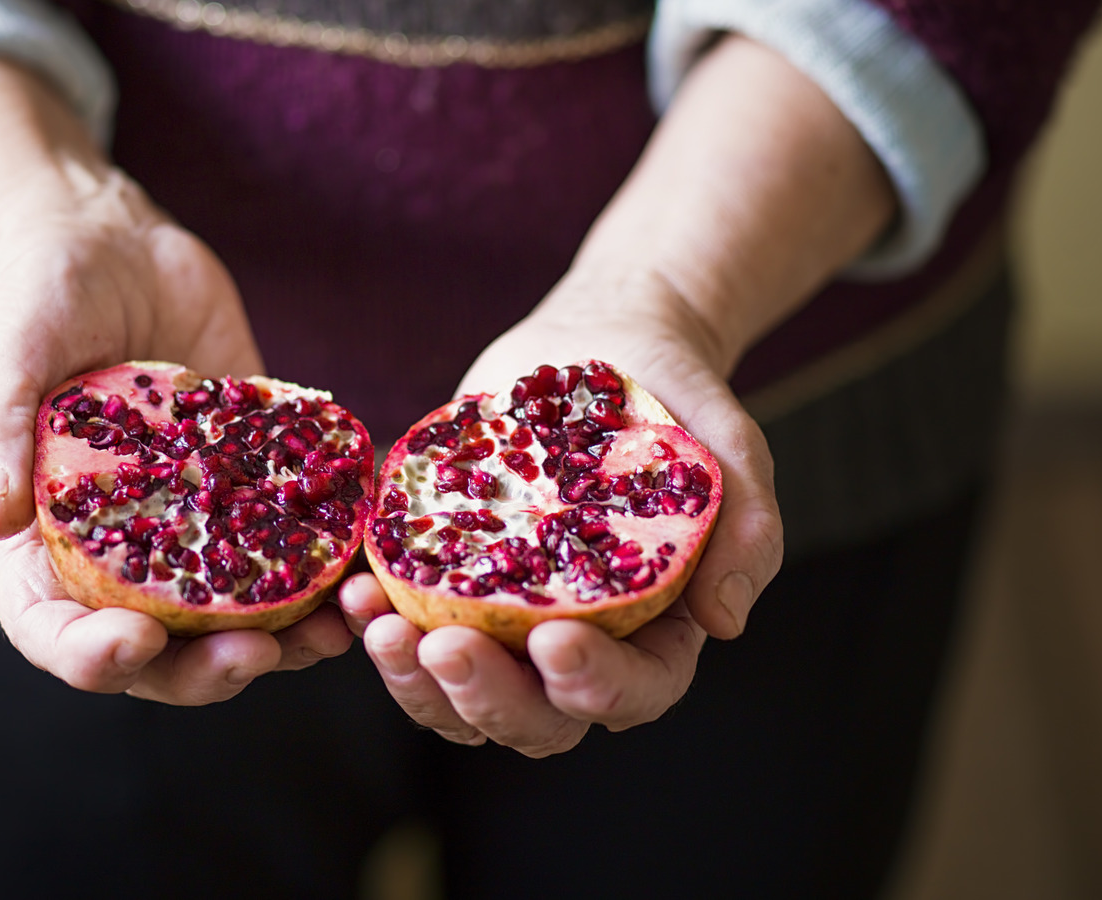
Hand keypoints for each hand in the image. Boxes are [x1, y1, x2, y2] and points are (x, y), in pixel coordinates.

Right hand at [0, 174, 353, 698]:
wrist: (111, 240)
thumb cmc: (33, 296)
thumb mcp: (3, 356)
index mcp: (43, 540)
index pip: (55, 629)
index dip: (92, 657)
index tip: (139, 643)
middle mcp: (122, 550)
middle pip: (160, 648)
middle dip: (206, 667)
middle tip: (255, 656)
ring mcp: (193, 523)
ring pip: (238, 613)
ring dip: (288, 637)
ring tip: (334, 632)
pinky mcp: (250, 485)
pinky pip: (290, 541)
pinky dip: (328, 564)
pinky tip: (365, 563)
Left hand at [337, 34, 892, 753]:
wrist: (603, 348)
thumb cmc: (677, 405)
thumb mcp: (730, 451)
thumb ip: (747, 529)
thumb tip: (724, 622)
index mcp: (652, 637)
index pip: (632, 693)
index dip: (595, 686)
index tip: (555, 640)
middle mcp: (572, 648)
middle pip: (531, 718)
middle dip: (484, 696)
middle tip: (443, 645)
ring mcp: (501, 623)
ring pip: (454, 694)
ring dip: (412, 676)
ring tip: (379, 622)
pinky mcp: (444, 581)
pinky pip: (405, 625)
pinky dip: (376, 618)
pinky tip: (354, 586)